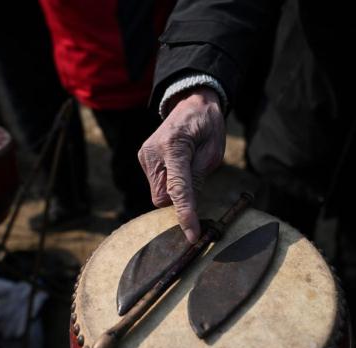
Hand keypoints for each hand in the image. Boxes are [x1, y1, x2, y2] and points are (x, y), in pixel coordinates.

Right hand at [138, 87, 224, 242]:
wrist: (192, 103)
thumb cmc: (207, 126)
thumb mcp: (213, 152)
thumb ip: (198, 179)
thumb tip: (188, 206)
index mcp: (174, 146)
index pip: (178, 190)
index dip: (186, 215)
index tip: (193, 236)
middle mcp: (153, 151)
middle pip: (163, 197)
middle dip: (179, 199)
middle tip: (196, 180)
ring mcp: (145, 155)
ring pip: (159, 193)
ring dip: (174, 190)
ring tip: (187, 166)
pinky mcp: (143, 158)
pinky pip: (156, 184)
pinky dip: (169, 182)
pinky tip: (177, 165)